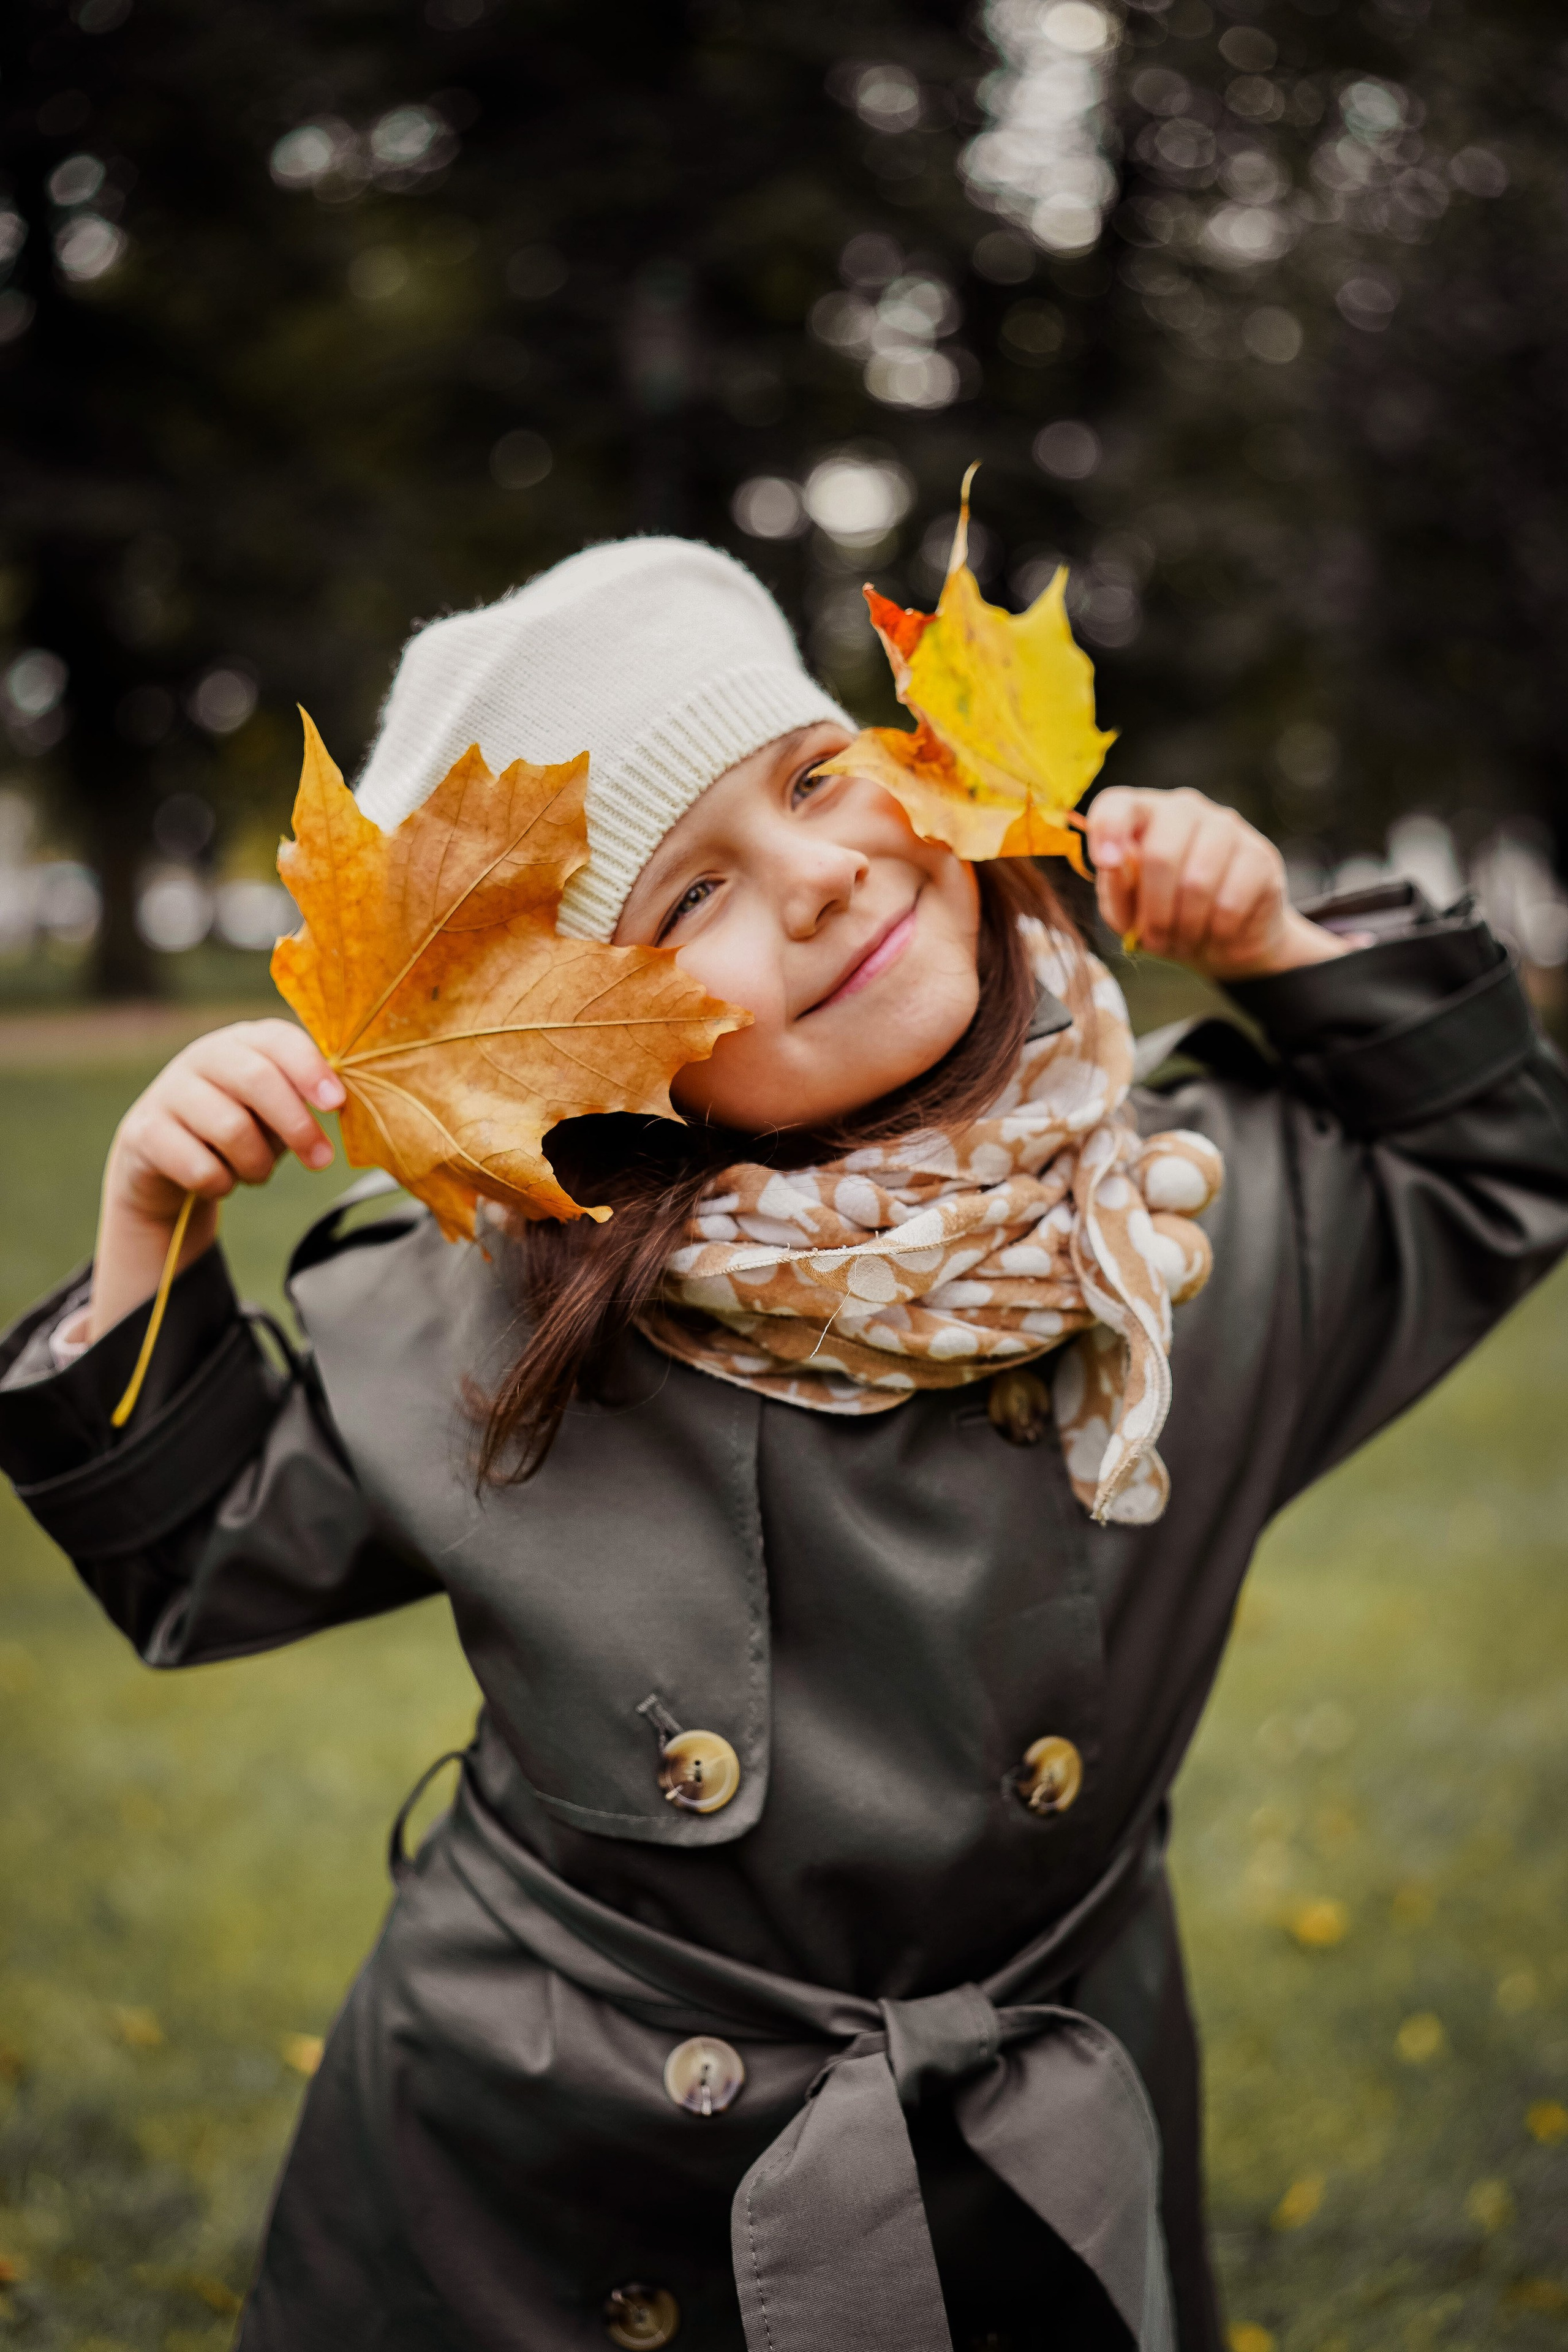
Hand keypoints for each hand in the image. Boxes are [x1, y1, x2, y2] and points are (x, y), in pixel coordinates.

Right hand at [90, 1019, 344, 1339]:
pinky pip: (198, 1165)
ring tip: (256, 1171)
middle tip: (320, 1160)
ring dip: (257, 1163)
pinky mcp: (143, 1131)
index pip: (279, 1040)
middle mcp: (203, 1056)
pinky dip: (221, 1184)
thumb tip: (341, 1103)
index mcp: (242, 1042)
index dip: (310, 1069)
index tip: (336, 1103)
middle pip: (256, 1079)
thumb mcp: (275, 1111)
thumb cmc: (237, 1127)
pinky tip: (219, 1181)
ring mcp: (168, 1091)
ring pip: (230, 1127)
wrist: (163, 1163)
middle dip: (296, 1125)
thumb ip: (304, 1100)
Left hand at [1085, 787, 1348, 980]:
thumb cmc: (1165, 919)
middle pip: (1159, 854)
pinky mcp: (1261, 856)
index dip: (1107, 829)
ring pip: (1196, 882)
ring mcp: (1227, 827)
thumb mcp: (1127, 914)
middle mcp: (1185, 810)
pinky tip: (1217, 932)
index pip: (1118, 804)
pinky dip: (1216, 930)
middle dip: (1154, 911)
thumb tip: (1114, 862)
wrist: (1225, 940)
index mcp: (1144, 815)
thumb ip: (1114, 887)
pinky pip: (1230, 902)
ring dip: (1186, 926)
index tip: (1105, 862)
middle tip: (1156, 939)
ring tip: (1185, 939)